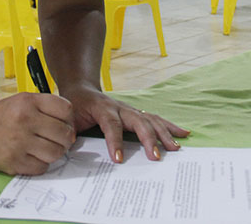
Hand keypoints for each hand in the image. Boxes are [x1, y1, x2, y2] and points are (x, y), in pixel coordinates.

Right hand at [0, 93, 75, 175]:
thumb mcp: (19, 102)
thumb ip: (43, 108)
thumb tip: (69, 126)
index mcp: (28, 101)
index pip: (65, 109)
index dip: (69, 119)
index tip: (65, 125)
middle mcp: (25, 119)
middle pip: (64, 133)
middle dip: (66, 139)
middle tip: (58, 141)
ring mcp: (20, 142)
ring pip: (56, 152)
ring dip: (55, 153)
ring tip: (46, 149)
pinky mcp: (14, 161)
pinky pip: (42, 167)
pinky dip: (41, 164)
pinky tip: (32, 157)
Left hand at [62, 85, 188, 163]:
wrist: (81, 90)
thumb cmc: (75, 107)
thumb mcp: (68, 119)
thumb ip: (69, 133)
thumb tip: (69, 149)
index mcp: (101, 109)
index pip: (111, 125)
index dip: (115, 141)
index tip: (119, 159)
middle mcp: (120, 107)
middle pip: (137, 121)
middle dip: (148, 139)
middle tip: (155, 157)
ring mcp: (130, 109)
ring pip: (150, 119)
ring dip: (164, 134)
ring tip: (174, 148)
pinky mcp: (137, 113)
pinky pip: (155, 119)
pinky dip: (169, 126)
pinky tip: (183, 133)